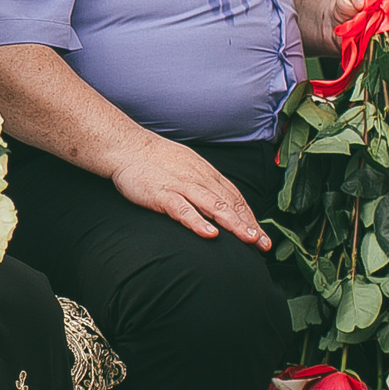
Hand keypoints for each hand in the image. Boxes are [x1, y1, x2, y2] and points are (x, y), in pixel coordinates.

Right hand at [111, 140, 270, 248]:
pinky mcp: (162, 193)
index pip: (234, 197)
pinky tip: (210, 234)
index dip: (250, 217)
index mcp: (206, 173)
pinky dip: (198, 221)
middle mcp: (198, 178)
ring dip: (233, 223)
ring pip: (213, 205)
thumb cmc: (155, 159)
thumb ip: (204, 184)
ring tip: (247, 239)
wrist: (126, 146)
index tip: (262, 236)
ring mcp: (181, 185)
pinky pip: (183, 208)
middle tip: (262, 243)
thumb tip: (221, 203)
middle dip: (248, 224)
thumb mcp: (187, 166)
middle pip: (229, 203)